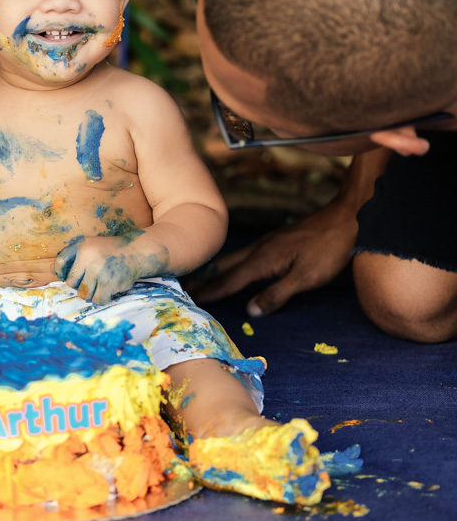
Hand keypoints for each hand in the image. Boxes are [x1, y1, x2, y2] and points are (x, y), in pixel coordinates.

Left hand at [53, 236, 160, 304]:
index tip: (70, 275)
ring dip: (92, 293)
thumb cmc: (109, 252)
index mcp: (81, 246)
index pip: (60, 263)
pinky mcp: (108, 283)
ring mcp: (98, 270)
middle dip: (81, 284)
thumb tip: (53, 271)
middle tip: (94, 278)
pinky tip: (108, 289)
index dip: (61, 272)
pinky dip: (102, 298)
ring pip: (83, 294)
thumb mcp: (89, 247)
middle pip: (71, 283)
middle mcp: (87, 257)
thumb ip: (72, 258)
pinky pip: (97, 299)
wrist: (136, 252)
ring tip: (102, 283)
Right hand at [186, 201, 357, 315]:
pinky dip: (228, 264)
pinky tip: (230, 266)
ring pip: (231, 259)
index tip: (189, 299)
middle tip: (181, 289)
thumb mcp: (306, 277)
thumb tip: (250, 311)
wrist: (346, 217)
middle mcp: (258, 250)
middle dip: (203, 279)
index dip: (210, 292)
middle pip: (223, 267)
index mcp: (262, 260)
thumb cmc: (329, 249)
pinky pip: (242, 255)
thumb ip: (277, 294)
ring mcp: (265, 244)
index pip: (230, 281)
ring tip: (198, 279)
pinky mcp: (274, 242)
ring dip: (213, 270)